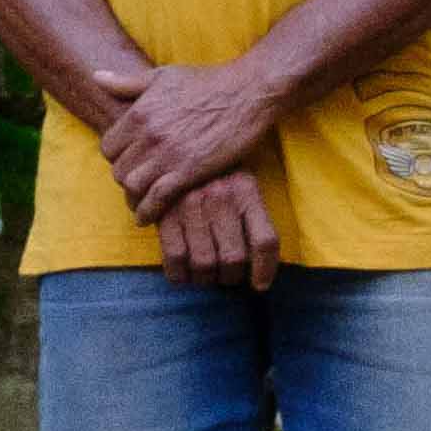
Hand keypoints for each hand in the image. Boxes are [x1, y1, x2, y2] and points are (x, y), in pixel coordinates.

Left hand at [94, 53, 293, 217]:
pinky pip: (156, 199)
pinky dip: (148, 211)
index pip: (107, 147)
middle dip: (126, 179)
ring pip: (133, 186)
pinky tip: (149, 217)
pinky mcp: (189, 171)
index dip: (117, 158)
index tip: (129, 162)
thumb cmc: (208, 82)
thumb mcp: (162, 76)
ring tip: (142, 203)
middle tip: (138, 184)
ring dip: (135, 197)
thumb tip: (96, 76)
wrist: (248, 92)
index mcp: (139, 112)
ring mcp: (167, 154)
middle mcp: (148, 135)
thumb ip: (127, 83)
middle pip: (118, 170)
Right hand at [157, 170, 281, 289]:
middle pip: (234, 259)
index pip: (265, 242)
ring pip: (205, 263)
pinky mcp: (165, 213)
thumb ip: (253, 215)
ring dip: (206, 279)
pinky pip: (175, 258)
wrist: (173, 145)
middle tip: (227, 276)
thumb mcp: (242, 181)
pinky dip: (180, 275)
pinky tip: (183, 273)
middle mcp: (221, 196)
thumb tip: (259, 269)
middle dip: (231, 277)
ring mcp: (191, 205)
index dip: (265, 271)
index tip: (260, 286)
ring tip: (206, 275)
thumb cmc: (214, 173)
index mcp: (247, 189)